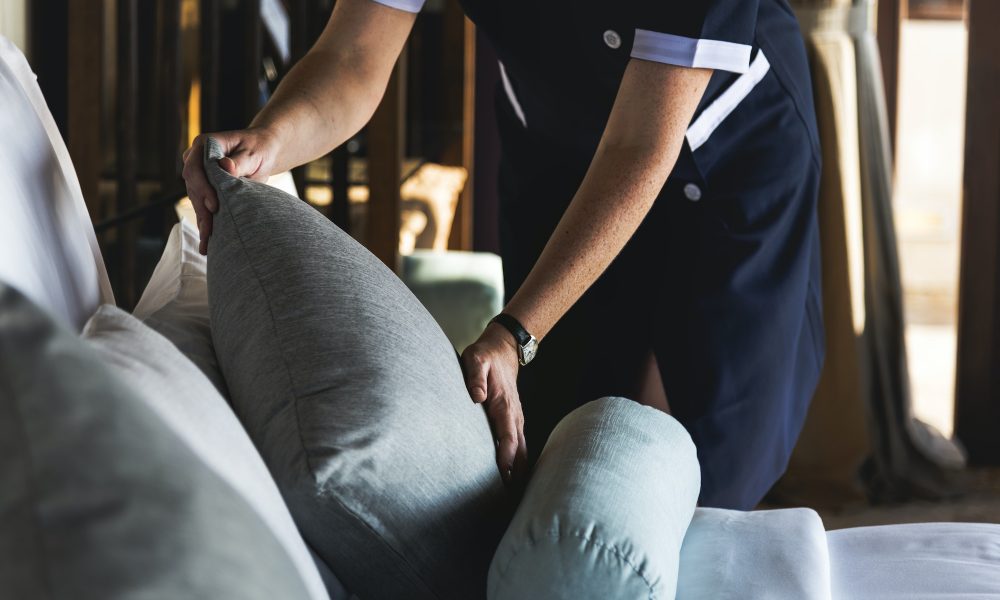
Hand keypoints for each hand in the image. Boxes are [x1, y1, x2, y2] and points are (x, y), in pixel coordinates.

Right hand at [181, 128, 279, 254]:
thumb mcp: (252, 153)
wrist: (263, 152)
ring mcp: (199, 175)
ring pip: (196, 200)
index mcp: (204, 145)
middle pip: (193, 187)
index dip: (202, 188)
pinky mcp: (205, 188)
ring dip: (202, 221)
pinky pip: (203, 206)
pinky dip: (206, 223)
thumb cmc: (259, 149)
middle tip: (209, 231)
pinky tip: (206, 242)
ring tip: (206, 243)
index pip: (195, 168)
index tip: (213, 205)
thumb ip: (239, 161)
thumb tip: (225, 166)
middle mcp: (196, 159)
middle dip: (201, 210)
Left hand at [462, 323, 527, 485]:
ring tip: (514, 496)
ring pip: (523, 450)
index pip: (508, 436)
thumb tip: (476, 397)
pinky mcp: (514, 420)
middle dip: (516, 473)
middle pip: (519, 450)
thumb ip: (475, 377)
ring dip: (520, 471)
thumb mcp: (475, 359)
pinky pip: (520, 445)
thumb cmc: (485, 356)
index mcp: (504, 405)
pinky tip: (515, 478)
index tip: (503, 475)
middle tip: (510, 499)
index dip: (506, 456)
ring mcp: (517, 418)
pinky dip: (520, 462)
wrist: (504, 348)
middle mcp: (515, 415)